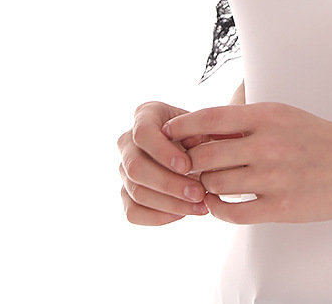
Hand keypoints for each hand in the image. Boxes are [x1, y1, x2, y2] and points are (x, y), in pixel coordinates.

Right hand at [118, 101, 210, 224]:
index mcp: (146, 115)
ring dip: (169, 203)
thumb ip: (204, 131)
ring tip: (200, 206)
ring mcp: (124, 169)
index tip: (187, 166)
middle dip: (168, 184)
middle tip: (198, 193)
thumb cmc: (204, 133)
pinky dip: (158, 216)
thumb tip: (202, 141)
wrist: (201, 151)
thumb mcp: (207, 125)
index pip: (143, 133)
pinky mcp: (126, 193)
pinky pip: (133, 212)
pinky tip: (183, 213)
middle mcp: (128, 141)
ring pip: (136, 192)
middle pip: (135, 167)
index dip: (162, 151)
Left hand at [163, 102, 331, 224]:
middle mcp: (269, 144)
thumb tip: (204, 124)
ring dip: (203, 186)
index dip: (183, 125)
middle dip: (189, 162)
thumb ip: (247, 120)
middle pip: (205, 154)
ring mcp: (274, 177)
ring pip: (215, 184)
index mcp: (269, 115)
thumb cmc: (319, 138)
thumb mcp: (284, 116)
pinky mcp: (280, 207)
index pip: (211, 117)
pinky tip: (218, 203)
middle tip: (183, 166)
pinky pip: (232, 212)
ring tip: (203, 185)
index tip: (168, 132)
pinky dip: (217, 209)